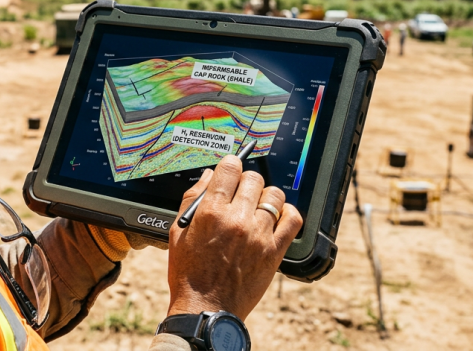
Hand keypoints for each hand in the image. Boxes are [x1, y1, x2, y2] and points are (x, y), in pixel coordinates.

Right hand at [166, 155, 302, 319]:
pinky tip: (276, 217)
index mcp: (211, 212)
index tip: (230, 169)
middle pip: (253, 179)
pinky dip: (287, 213)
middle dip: (246, 181)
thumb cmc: (189, 272)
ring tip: (257, 207)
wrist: (206, 307)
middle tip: (240, 193)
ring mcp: (259, 235)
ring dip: (265, 196)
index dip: (230, 165)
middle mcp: (237, 219)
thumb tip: (208, 176)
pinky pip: (293, 219)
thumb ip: (193, 199)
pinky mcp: (274, 251)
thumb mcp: (179, 232)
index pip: (229, 169)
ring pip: (274, 195)